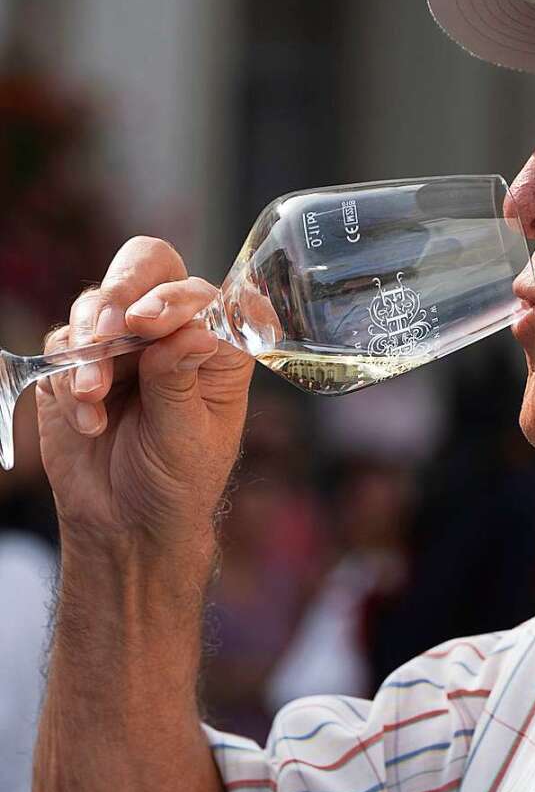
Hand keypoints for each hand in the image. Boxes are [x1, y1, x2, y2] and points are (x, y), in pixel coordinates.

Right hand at [37, 236, 254, 558]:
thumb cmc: (178, 482)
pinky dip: (70, 380)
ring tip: (93, 398)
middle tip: (108, 331)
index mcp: (214, 345)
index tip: (149, 324)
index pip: (199, 293)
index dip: (174, 298)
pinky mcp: (76, 364)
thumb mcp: (189, 438)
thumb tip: (191, 331)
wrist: (127, 524)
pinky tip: (90, 423)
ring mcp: (121, 344)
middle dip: (121, 291)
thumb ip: (179, 382)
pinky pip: (62, 347)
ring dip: (90, 348)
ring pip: (96, 305)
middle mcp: (169, 333)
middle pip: (146, 267)